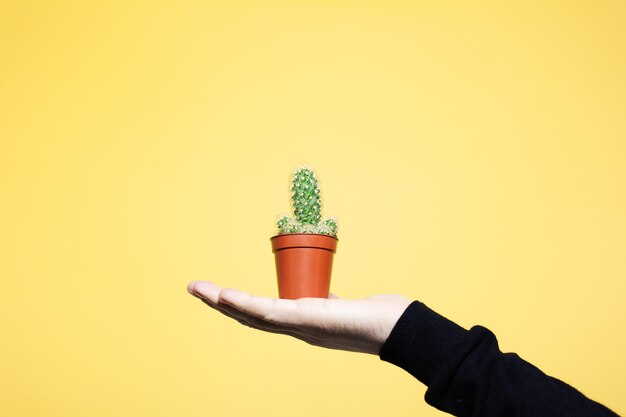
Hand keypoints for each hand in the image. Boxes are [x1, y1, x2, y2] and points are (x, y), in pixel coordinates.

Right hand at [187, 281, 411, 354]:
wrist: (398, 329)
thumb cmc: (375, 317)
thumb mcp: (343, 307)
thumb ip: (328, 302)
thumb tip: (325, 297)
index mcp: (301, 324)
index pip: (262, 315)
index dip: (238, 306)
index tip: (219, 293)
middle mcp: (296, 329)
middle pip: (249, 316)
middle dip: (219, 304)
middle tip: (194, 288)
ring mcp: (300, 327)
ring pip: (252, 315)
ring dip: (221, 302)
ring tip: (198, 289)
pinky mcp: (307, 321)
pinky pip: (270, 313)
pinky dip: (244, 305)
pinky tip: (225, 295)